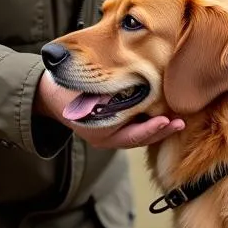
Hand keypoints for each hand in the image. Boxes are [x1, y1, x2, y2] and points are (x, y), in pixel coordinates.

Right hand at [35, 71, 184, 149]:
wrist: (47, 94)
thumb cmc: (66, 88)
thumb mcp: (84, 89)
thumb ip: (107, 95)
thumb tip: (134, 95)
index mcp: (99, 132)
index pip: (130, 135)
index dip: (150, 129)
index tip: (165, 120)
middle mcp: (104, 139)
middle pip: (138, 139)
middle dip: (160, 131)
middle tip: (180, 123)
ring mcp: (107, 136)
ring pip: (137, 136)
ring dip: (158, 128)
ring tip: (178, 120)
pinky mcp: (110, 129)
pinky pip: (132, 130)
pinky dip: (148, 124)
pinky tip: (164, 113)